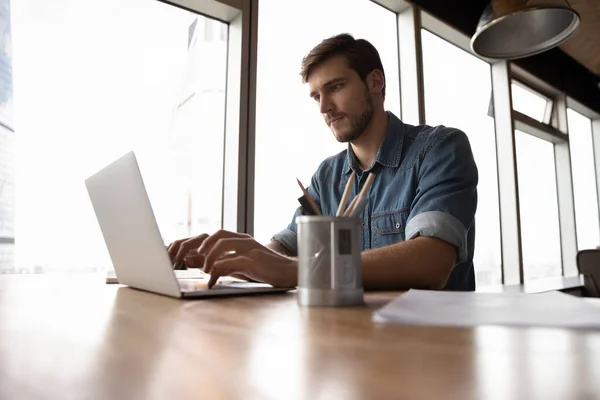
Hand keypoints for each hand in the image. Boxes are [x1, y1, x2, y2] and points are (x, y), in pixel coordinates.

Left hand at [168, 230, 296, 288]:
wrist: (289, 273)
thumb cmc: (269, 270)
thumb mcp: (248, 264)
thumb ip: (232, 263)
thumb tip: (214, 268)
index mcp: (244, 240)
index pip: (221, 234)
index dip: (206, 242)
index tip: (197, 253)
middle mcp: (246, 241)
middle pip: (220, 235)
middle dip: (204, 246)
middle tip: (196, 259)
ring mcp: (250, 249)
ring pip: (223, 245)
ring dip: (210, 258)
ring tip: (206, 271)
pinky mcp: (254, 260)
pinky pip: (231, 261)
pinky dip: (218, 270)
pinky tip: (214, 280)